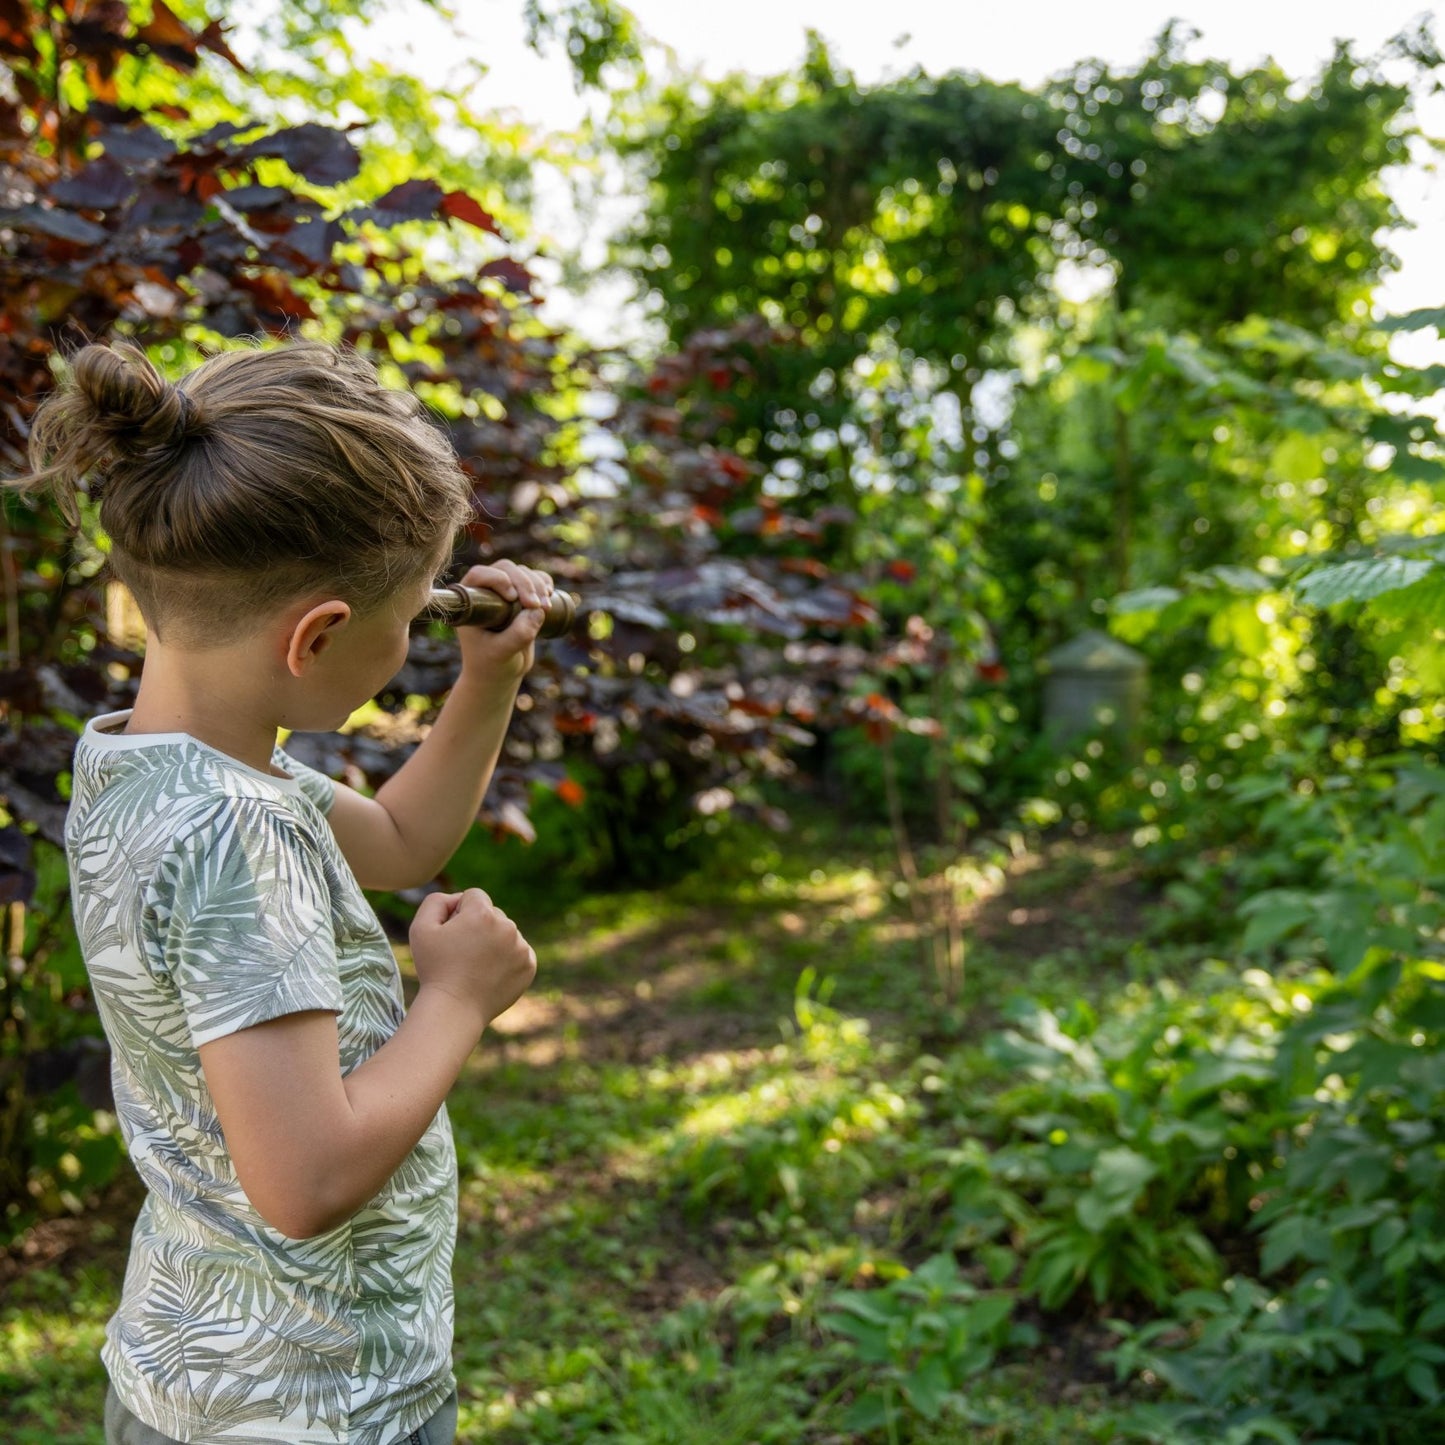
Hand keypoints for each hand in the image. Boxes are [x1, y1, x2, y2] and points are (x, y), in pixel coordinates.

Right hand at [409, 888, 536, 1027]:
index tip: (452, 934)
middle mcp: (507, 926)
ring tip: (475, 965)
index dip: (459, 912)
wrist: (454, 1009)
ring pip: (505, 932)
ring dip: (492, 941)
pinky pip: (517, 951)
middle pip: (492, 913)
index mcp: (482, 914)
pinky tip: (489, 973)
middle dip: (478, 926)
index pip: (474, 896)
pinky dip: (506, 958)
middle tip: (462, 953)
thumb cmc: (434, 968)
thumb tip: (458, 898)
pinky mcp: (529, 965)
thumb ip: (437, 901)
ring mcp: (520, 947)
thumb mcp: (421, 928)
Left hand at [453, 559, 554, 684]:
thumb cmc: (491, 665)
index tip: (513, 598)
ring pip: (522, 572)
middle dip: (525, 583)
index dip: (499, 579)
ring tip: (546, 607)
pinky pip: (534, 579)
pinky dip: (544, 582)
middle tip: (537, 605)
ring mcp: (503, 593)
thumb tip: (537, 610)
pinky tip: (549, 595)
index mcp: (469, 601)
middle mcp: (484, 591)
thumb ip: (518, 635)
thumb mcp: (502, 652)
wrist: (499, 674)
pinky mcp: (521, 598)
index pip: (480, 574)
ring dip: (537, 584)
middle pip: (505, 569)